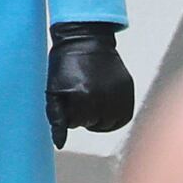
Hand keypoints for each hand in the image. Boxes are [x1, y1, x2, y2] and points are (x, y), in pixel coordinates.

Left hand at [45, 21, 133, 148]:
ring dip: (100, 116)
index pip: (74, 124)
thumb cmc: (65, 63)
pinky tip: (104, 98)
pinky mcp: (128, 90)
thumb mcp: (53, 89)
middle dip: (84, 114)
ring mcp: (118, 93)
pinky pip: (123, 116)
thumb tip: (59, 144)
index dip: (68, 112)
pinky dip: (114, 112)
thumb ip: (56, 118)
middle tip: (79, 92)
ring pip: (109, 124)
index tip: (67, 95)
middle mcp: (102, 97)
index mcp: (81, 96)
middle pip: (92, 124)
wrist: (85, 38)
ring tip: (92, 96)